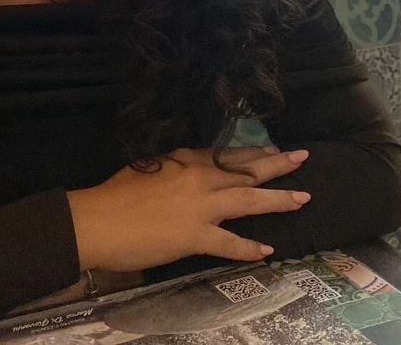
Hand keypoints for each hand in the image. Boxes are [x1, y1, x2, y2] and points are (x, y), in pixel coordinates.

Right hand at [67, 145, 309, 272]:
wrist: (98, 220)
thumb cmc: (116, 193)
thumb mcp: (147, 168)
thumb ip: (174, 169)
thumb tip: (187, 172)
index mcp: (185, 160)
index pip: (227, 154)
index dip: (253, 153)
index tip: (274, 151)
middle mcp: (198, 178)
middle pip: (245, 171)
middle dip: (277, 166)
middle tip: (302, 158)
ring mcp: (199, 206)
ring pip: (247, 200)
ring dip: (277, 200)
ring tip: (302, 199)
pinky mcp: (195, 235)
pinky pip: (230, 243)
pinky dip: (249, 248)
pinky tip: (267, 250)